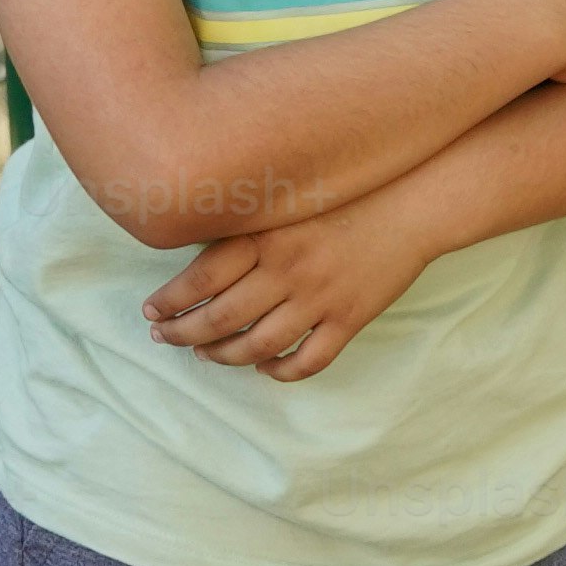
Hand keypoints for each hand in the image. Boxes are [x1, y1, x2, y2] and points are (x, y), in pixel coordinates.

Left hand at [146, 195, 445, 381]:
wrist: (413, 201)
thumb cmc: (346, 193)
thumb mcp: (288, 198)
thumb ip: (246, 223)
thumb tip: (196, 256)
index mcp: (265, 236)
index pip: (199, 279)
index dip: (168, 301)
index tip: (151, 312)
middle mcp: (287, 270)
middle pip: (219, 318)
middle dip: (184, 334)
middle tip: (166, 339)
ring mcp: (320, 298)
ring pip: (258, 346)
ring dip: (224, 357)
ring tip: (207, 355)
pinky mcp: (349, 318)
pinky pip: (308, 360)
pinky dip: (281, 371)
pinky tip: (266, 368)